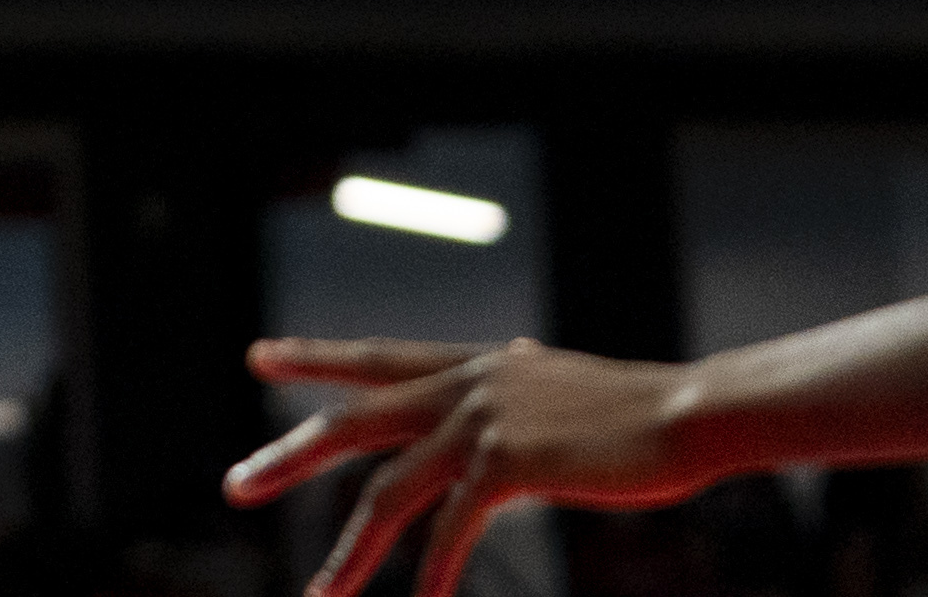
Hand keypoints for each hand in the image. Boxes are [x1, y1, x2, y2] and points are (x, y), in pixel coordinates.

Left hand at [227, 338, 701, 596]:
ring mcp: (480, 421)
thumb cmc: (638, 412)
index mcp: (474, 364)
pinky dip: (433, 575)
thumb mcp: (557, 386)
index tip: (258, 354)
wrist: (692, 412)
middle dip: (289, 458)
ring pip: (390, 493)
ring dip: (352, 554)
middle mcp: (464, 384)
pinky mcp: (506, 462)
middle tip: (235, 486)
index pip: (376, 358)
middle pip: (353, 424)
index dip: (315, 358)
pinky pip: (451, 530)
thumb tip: (506, 361)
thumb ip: (516, 386)